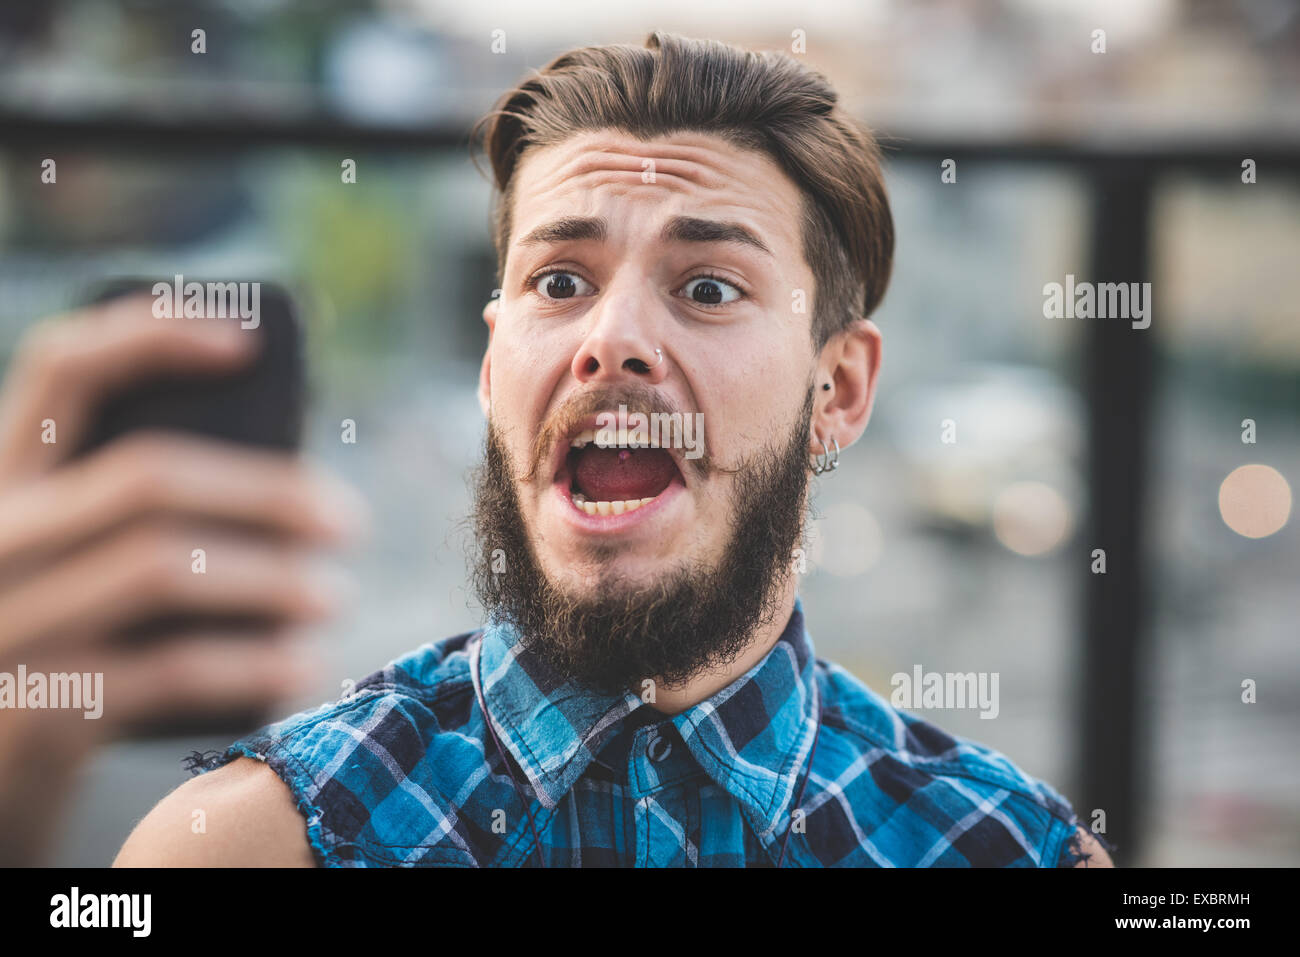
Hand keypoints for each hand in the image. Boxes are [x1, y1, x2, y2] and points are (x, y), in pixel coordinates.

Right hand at [0, 295, 366, 863]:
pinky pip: (173, 667)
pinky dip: (256, 664)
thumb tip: (287, 482)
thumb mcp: (66, 567)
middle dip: (268, 491)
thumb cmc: (60, 655)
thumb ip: (130, 515)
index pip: (61, 368)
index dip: (154, 335)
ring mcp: (9, 624)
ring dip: (274, 577)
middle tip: (349, 522)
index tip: (249, 343)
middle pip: (147, 476)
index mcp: (3, 486)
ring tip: (336, 596)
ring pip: (164, 565)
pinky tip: (305, 667)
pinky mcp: (40, 710)